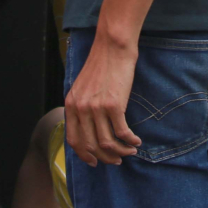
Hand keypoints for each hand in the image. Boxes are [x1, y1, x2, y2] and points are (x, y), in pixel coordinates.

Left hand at [65, 31, 141, 165]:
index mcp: (71, 105)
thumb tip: (90, 127)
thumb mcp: (83, 86)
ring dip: (120, 151)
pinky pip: (122, 132)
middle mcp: (81, 109)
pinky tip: (136, 141)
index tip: (95, 161)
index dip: (84, 155)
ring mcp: (96, 108)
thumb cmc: (101, 64)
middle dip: (105, 157)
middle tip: (117, 160)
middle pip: (91, 146)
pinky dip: (130, 140)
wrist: (112, 46)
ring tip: (130, 150)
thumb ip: (82, 106)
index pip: (74, 140)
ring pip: (107, 143)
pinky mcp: (114, 105)